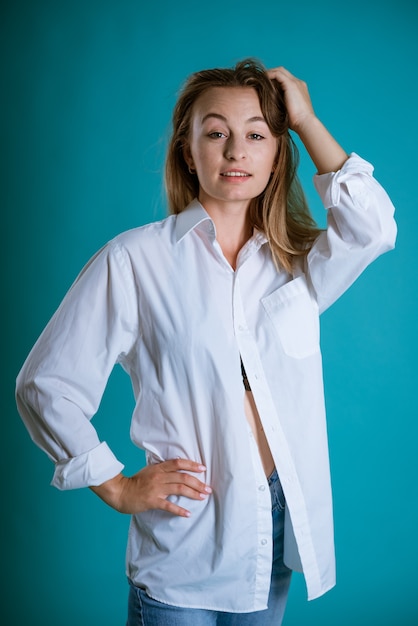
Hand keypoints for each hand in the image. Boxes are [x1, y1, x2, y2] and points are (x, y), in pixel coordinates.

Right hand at [90, 458, 211, 517]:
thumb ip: (162, 470)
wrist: (120, 492)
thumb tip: (177, 470)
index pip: (178, 463)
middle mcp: (159, 476)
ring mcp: (156, 488)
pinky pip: (169, 506)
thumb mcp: (149, 471)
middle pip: (183, 477)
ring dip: (193, 493)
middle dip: (198, 483)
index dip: (192, 465)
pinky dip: (179, 510)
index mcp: (159, 468)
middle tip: (208, 488)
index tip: (203, 468)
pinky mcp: (152, 501)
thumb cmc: (135, 482)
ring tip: (203, 497)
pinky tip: (188, 514)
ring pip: (179, 489)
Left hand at [268, 66, 347, 173]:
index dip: (275, 81)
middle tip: (260, 80)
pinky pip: (278, 74)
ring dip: (269, 74)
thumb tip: (270, 112)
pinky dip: (269, 75)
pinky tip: (262, 80)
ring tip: (259, 80)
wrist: (305, 123)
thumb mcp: (288, 113)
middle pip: (283, 72)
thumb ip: (282, 108)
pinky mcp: (291, 84)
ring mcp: (296, 83)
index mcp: (299, 90)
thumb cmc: (297, 124)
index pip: (286, 80)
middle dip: (271, 75)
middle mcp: (299, 83)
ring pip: (280, 71)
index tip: (264, 86)